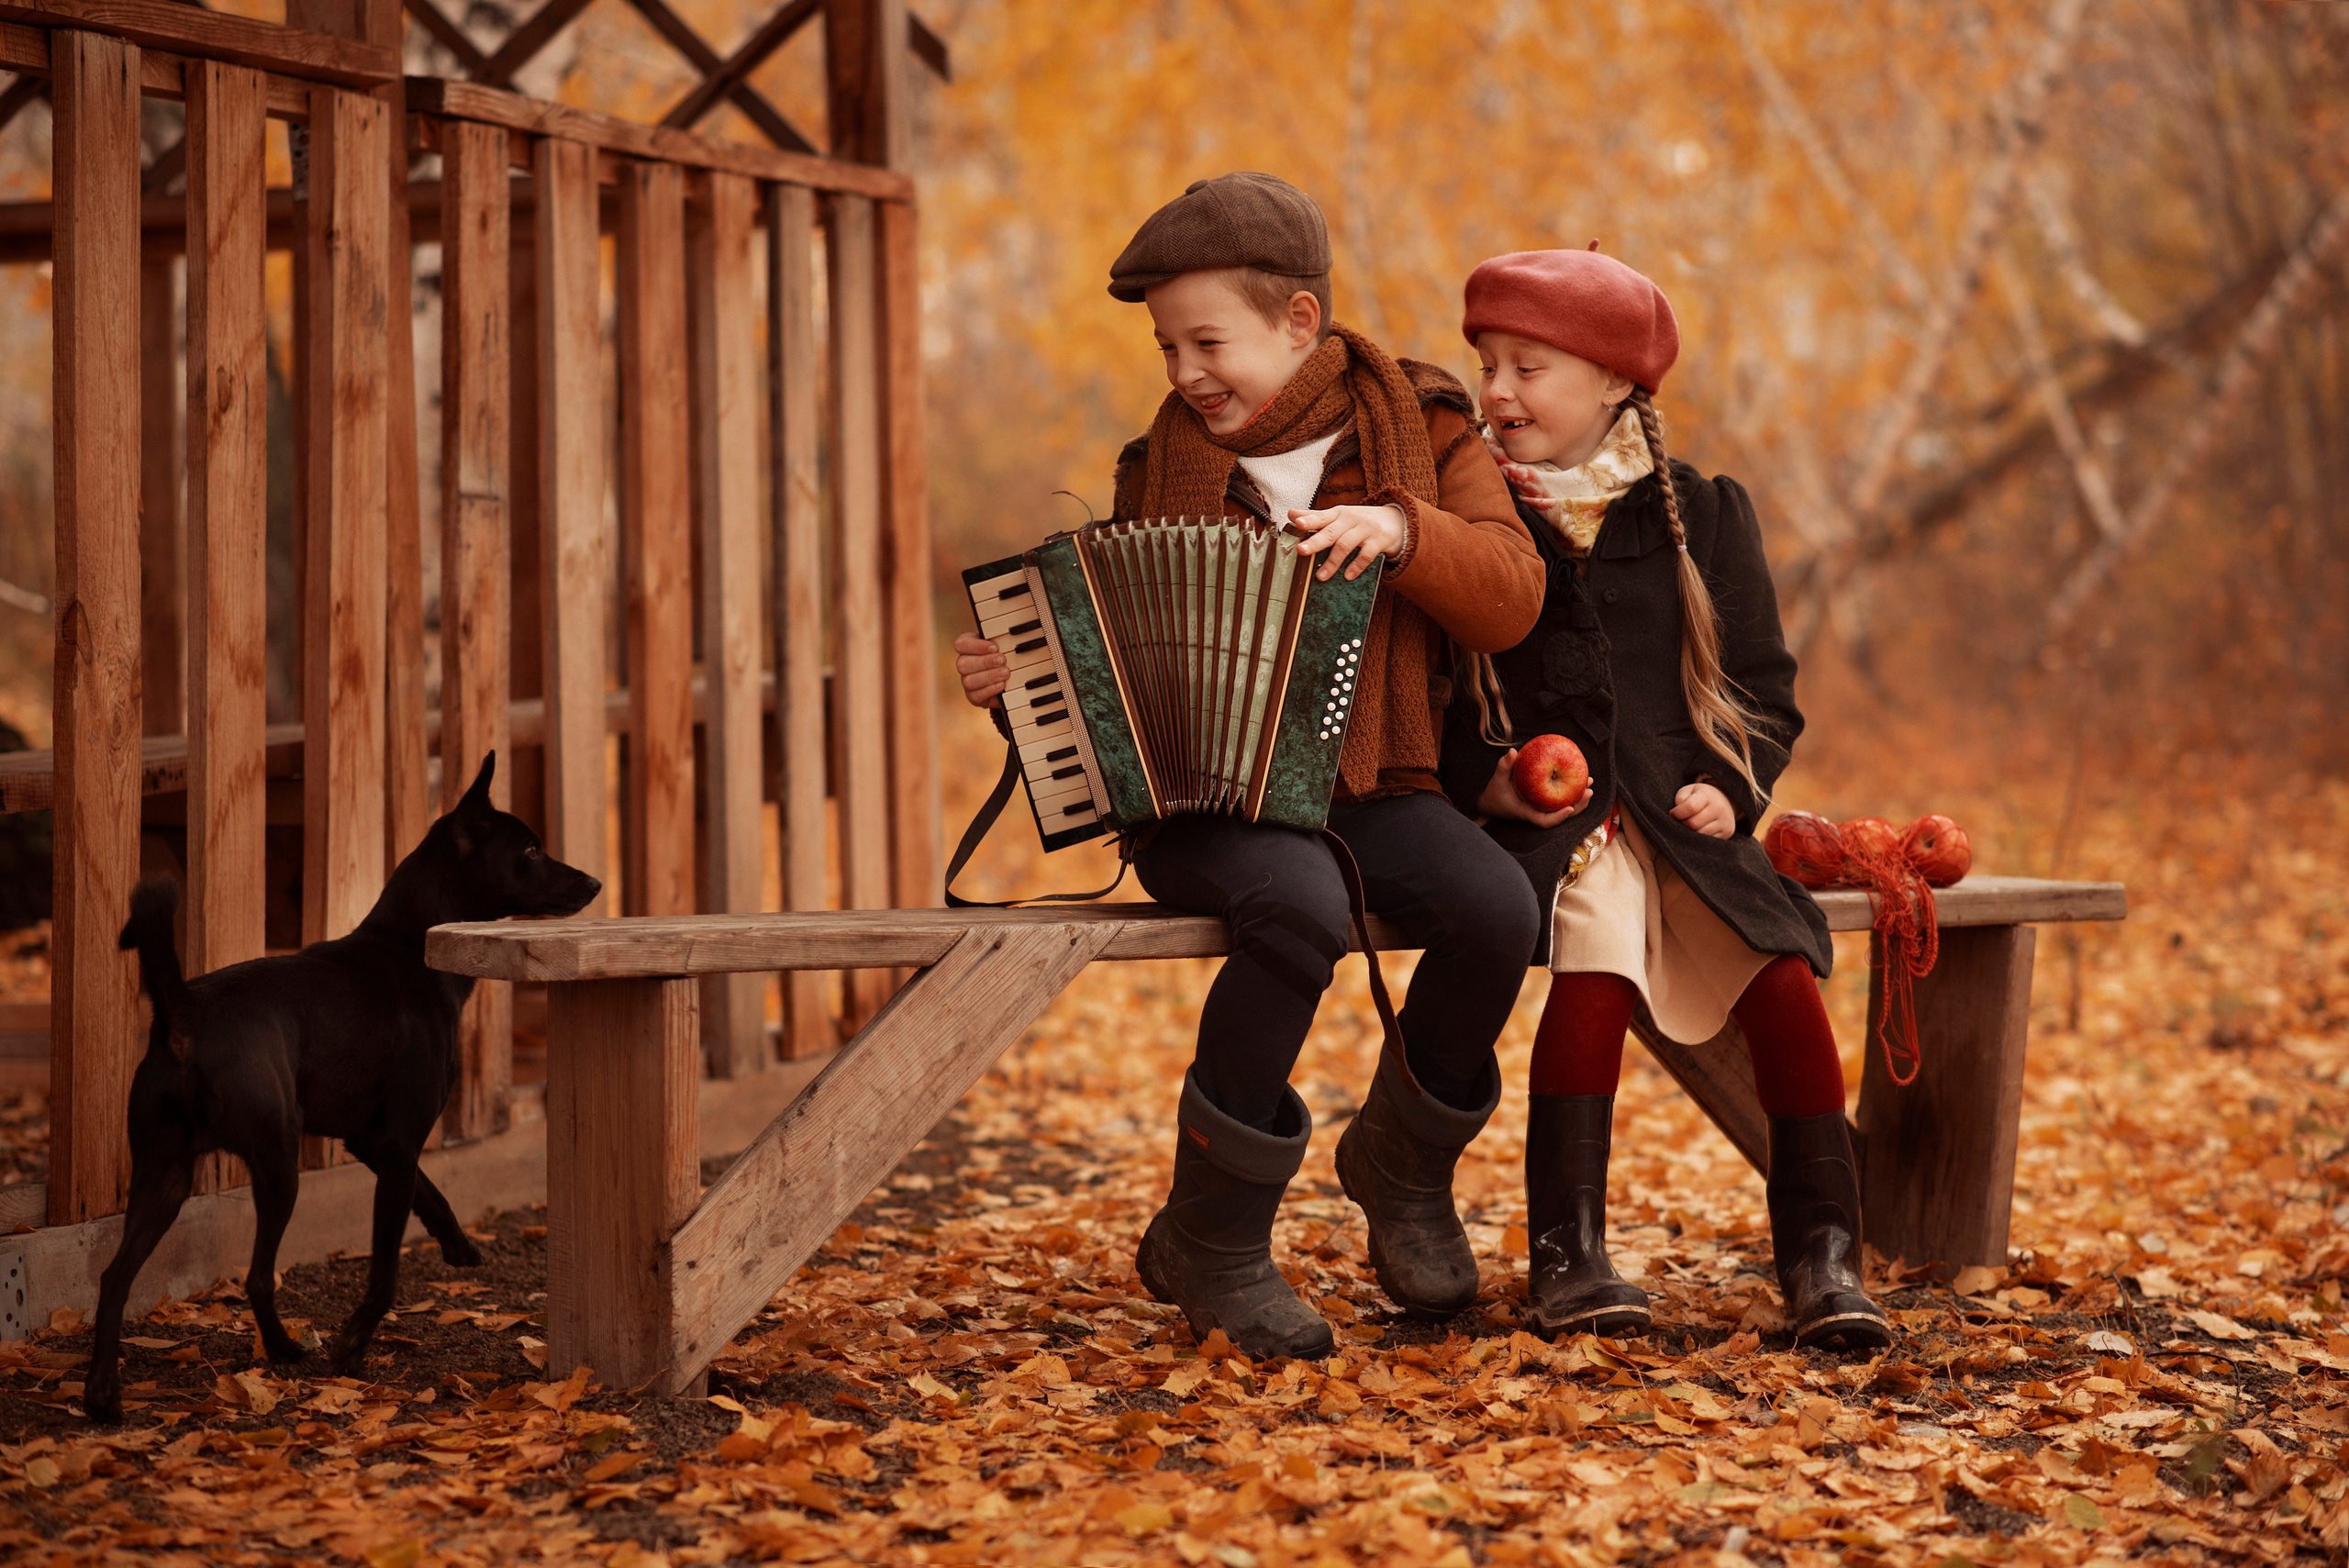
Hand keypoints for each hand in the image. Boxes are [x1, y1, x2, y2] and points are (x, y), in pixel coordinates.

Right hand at [953, 632, 1007, 708]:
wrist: (1012, 679)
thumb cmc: (1004, 656)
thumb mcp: (1002, 644)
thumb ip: (1000, 640)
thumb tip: (1006, 640)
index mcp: (967, 647)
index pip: (961, 644)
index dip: (976, 646)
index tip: (995, 647)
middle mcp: (963, 664)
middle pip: (962, 664)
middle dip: (985, 662)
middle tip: (1002, 660)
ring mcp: (966, 682)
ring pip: (969, 681)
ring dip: (989, 676)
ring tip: (1005, 673)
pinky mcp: (973, 697)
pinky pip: (976, 696)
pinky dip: (990, 690)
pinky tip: (1002, 685)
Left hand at [1290, 504, 1407, 580]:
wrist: (1395, 521)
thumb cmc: (1360, 521)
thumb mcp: (1339, 516)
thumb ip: (1316, 517)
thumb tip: (1291, 514)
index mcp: (1338, 514)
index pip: (1321, 516)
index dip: (1308, 519)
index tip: (1297, 523)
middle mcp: (1351, 519)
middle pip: (1331, 532)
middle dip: (1316, 542)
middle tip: (1302, 551)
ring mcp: (1366, 529)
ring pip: (1346, 545)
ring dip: (1333, 562)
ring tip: (1321, 576)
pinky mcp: (1379, 541)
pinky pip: (1366, 555)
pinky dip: (1356, 567)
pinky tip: (1347, 576)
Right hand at [1477, 749, 1591, 827]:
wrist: (1491, 802)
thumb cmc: (1494, 794)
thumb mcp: (1496, 780)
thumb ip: (1504, 766)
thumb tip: (1512, 751)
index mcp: (1527, 812)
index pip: (1545, 821)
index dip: (1559, 818)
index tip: (1569, 808)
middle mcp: (1538, 812)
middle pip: (1562, 815)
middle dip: (1578, 805)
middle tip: (1588, 791)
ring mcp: (1542, 808)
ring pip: (1564, 807)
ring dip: (1579, 797)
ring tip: (1589, 784)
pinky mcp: (1543, 802)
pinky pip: (1560, 798)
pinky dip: (1571, 790)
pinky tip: (1578, 778)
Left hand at [1671, 781, 1734, 838]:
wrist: (1725, 799)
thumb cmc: (1700, 796)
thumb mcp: (1688, 792)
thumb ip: (1680, 800)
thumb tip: (1676, 816)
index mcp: (1707, 795)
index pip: (1690, 807)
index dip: (1677, 813)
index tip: (1673, 814)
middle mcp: (1719, 808)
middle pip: (1693, 824)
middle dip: (1683, 824)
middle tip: (1681, 821)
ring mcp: (1725, 821)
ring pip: (1699, 835)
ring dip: (1690, 833)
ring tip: (1690, 825)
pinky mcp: (1728, 832)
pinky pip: (1707, 841)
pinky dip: (1699, 838)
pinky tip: (1699, 830)